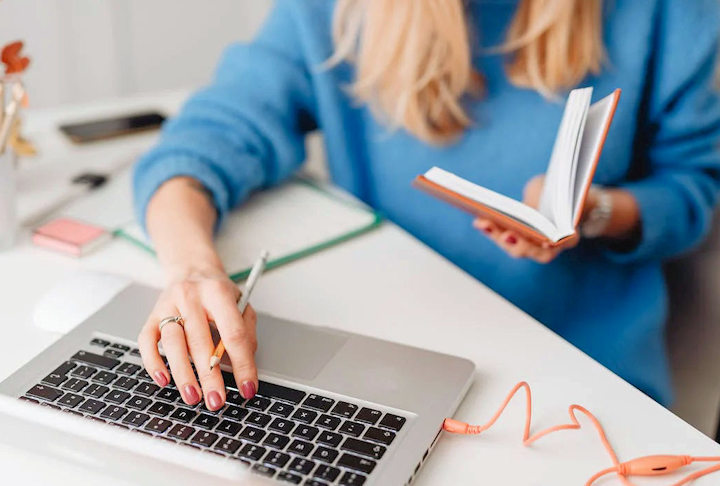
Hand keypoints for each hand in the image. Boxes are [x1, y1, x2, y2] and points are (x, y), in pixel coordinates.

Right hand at [138, 266, 257, 410]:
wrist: (191, 269)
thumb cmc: (218, 292)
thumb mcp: (241, 303)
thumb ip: (246, 331)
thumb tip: (244, 364)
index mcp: (218, 293)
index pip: (234, 334)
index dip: (243, 364)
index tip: (247, 388)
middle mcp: (191, 297)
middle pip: (200, 342)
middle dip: (210, 377)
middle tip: (217, 401)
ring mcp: (167, 305)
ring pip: (172, 344)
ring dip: (183, 374)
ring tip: (193, 397)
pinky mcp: (151, 315)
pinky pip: (146, 341)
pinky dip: (153, 363)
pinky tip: (164, 380)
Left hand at [473, 175, 583, 262]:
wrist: (554, 196)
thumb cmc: (560, 191)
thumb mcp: (562, 188)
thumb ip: (556, 190)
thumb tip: (545, 186)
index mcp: (568, 236)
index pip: (562, 242)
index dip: (554, 243)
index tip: (545, 241)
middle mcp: (549, 247)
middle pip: (532, 250)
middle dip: (518, 243)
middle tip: (506, 235)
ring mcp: (531, 246)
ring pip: (513, 247)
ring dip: (496, 235)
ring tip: (483, 223)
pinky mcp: (515, 240)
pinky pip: (502, 238)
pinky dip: (491, 230)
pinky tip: (479, 221)